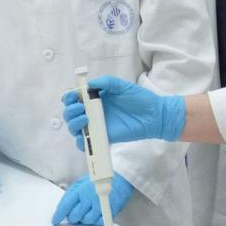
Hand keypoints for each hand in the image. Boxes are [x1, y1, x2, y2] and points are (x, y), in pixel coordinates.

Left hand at [52, 172, 134, 225]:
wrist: (121, 176)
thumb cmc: (100, 178)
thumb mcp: (83, 181)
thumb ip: (72, 193)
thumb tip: (63, 207)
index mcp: (81, 189)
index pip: (65, 206)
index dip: (58, 215)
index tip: (55, 221)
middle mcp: (89, 198)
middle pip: (74, 217)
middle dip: (73, 216)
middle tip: (76, 213)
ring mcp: (99, 205)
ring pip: (86, 221)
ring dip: (85, 219)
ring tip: (88, 211)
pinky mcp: (109, 211)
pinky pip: (98, 223)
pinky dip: (96, 221)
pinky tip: (97, 213)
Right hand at [62, 75, 185, 148]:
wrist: (155, 115)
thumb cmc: (140, 99)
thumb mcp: (122, 86)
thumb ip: (106, 82)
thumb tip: (88, 84)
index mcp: (96, 98)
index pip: (75, 98)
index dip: (69, 96)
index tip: (72, 95)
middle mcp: (93, 112)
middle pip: (71, 113)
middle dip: (70, 110)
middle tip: (80, 107)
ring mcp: (98, 126)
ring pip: (75, 128)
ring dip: (74, 123)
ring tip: (85, 118)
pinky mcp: (104, 138)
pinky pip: (87, 143)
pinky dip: (81, 141)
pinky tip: (84, 135)